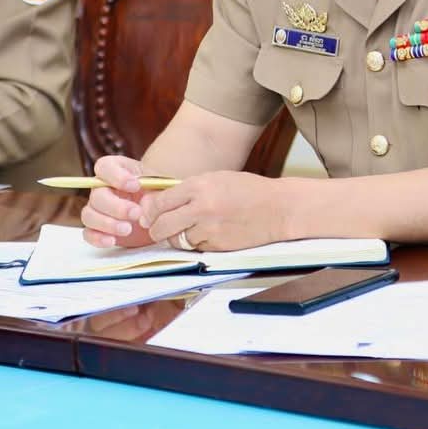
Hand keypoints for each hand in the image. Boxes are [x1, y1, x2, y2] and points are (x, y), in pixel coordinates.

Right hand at [80, 153, 153, 248]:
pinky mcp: (99, 229)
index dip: (116, 176)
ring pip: (89, 214)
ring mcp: (99, 209)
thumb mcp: (162, 188)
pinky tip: (112, 241)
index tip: (135, 186)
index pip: (104, 167)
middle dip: (116, 206)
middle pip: (97, 194)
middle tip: (136, 214)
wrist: (161, 213)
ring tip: (128, 229)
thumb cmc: (160, 194)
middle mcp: (104, 188)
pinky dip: (97, 238)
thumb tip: (144, 204)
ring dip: (107, 223)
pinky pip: (89, 233)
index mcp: (118, 171)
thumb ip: (154, 192)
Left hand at [144, 171, 288, 252]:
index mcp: (199, 186)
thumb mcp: (216, 179)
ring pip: (177, 240)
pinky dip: (197, 244)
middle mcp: (201, 208)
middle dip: (156, 229)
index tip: (149, 214)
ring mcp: (209, 229)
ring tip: (188, 230)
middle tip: (158, 228)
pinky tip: (208, 235)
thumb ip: (188, 189)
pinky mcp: (217, 246)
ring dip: (178, 238)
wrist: (278, 208)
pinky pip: (195, 248)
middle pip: (161, 226)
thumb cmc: (248, 190)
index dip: (150, 211)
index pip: (159, 202)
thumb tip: (157, 202)